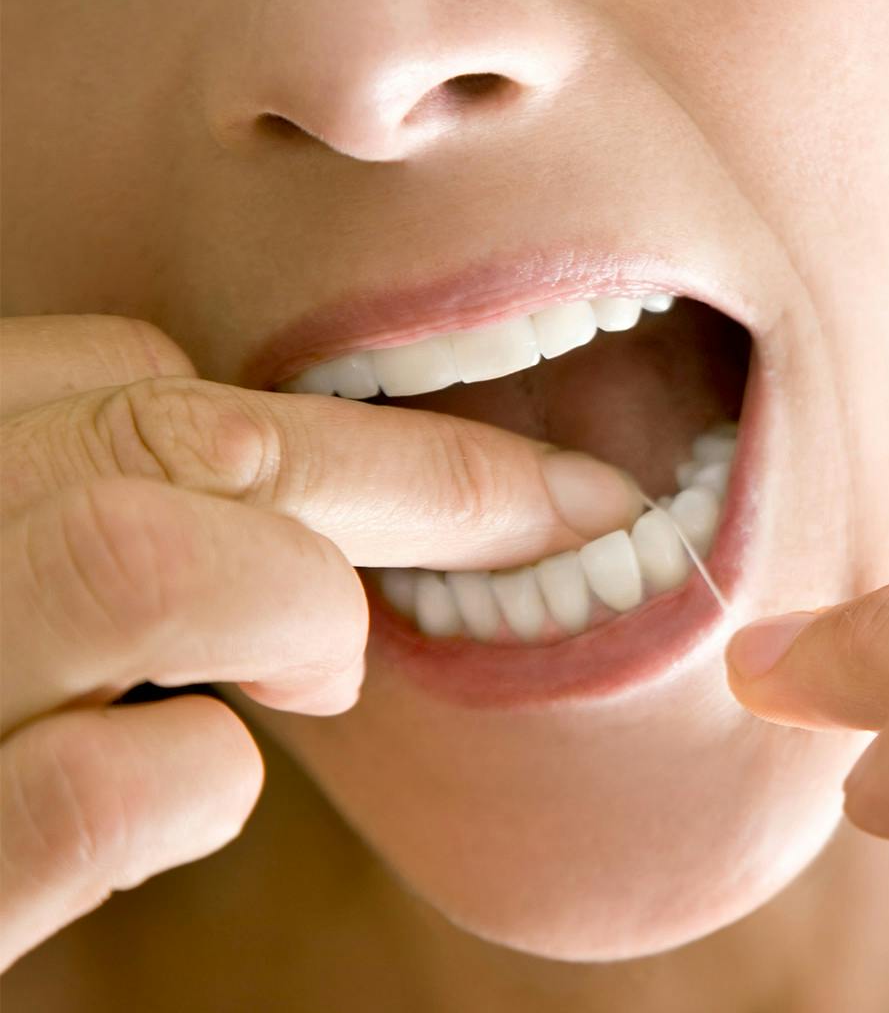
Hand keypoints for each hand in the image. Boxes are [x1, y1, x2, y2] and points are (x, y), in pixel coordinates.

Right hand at [0, 315, 638, 969]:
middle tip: (566, 505)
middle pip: (172, 435)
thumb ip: (60, 512)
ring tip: (317, 674)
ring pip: (140, 553)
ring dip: (291, 605)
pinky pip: (112, 784)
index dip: (280, 416)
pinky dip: (198, 778)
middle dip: (413, 470)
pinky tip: (190, 785)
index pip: (105, 367)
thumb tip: (269, 495)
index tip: (398, 468)